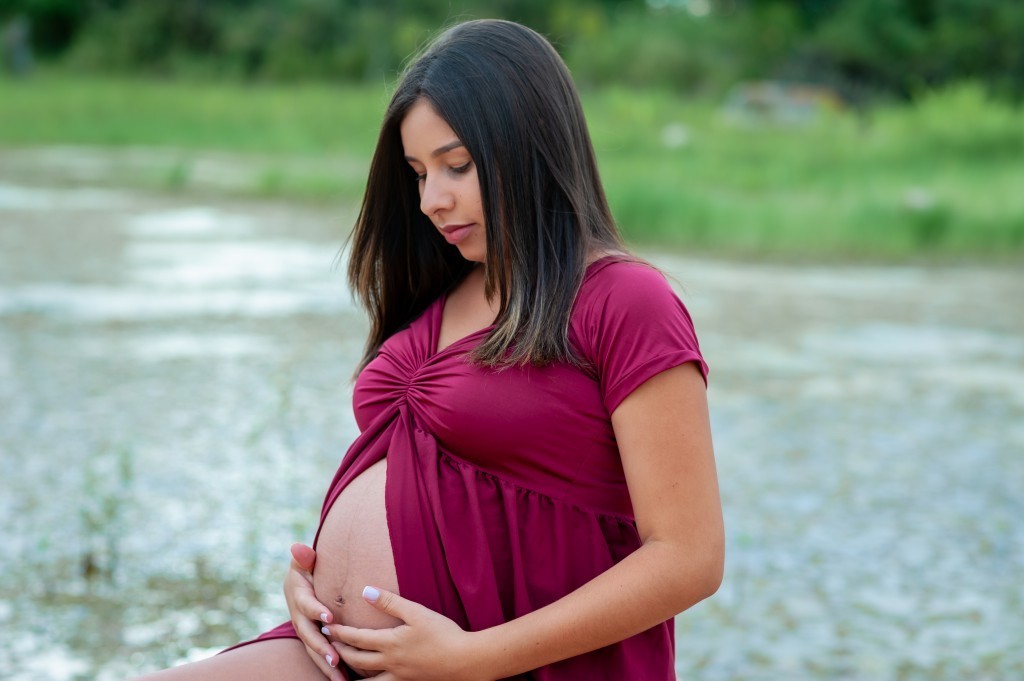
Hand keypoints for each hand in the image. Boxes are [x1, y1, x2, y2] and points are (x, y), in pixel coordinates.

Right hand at [284, 543, 346, 680]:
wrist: (301, 581)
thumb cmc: (307, 567)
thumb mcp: (304, 560)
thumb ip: (304, 556)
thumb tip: (297, 548)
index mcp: (298, 596)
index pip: (306, 604)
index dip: (316, 611)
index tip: (330, 618)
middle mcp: (299, 617)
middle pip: (309, 635)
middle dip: (322, 647)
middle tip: (335, 658)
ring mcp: (305, 630)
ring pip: (314, 650)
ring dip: (326, 664)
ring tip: (340, 678)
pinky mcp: (312, 639)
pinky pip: (320, 655)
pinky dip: (330, 668)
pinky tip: (344, 679)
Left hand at [326, 587, 488, 680]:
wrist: (465, 661)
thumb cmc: (443, 634)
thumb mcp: (417, 612)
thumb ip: (390, 602)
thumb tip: (366, 591)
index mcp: (390, 643)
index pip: (357, 638)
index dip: (339, 633)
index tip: (326, 626)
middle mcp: (390, 663)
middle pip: (356, 661)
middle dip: (340, 651)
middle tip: (328, 644)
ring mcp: (399, 677)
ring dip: (351, 674)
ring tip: (341, 669)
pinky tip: (371, 679)